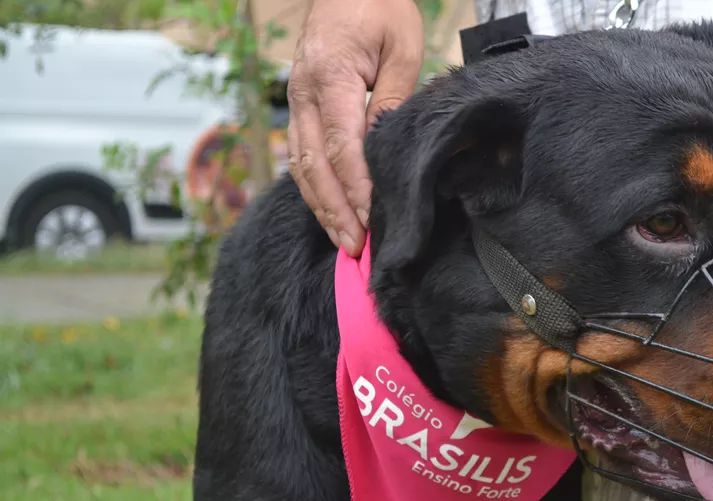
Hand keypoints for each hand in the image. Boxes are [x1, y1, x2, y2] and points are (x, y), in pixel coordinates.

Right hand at [287, 0, 424, 255]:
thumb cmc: (379, 7)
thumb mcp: (401, 48)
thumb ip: (391, 99)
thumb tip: (385, 148)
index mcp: (330, 78)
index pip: (342, 147)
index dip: (357, 190)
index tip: (373, 221)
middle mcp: (303, 93)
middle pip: (315, 165)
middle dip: (336, 211)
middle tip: (357, 248)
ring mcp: (295, 99)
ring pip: (302, 164)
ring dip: (322, 206)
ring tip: (344, 240)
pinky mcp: (298, 104)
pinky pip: (300, 153)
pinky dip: (314, 187)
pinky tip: (329, 210)